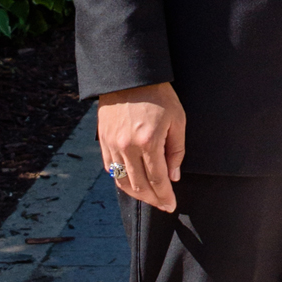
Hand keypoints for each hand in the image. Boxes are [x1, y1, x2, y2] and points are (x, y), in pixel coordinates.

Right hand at [98, 82, 185, 209]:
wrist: (130, 75)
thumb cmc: (159, 96)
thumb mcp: (178, 120)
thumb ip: (176, 151)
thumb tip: (173, 177)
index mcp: (149, 142)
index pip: (158, 180)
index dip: (165, 196)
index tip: (171, 205)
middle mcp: (128, 147)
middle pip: (139, 185)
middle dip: (153, 199)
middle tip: (163, 205)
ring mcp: (112, 144)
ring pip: (122, 181)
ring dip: (136, 194)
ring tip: (149, 198)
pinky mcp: (103, 140)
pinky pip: (110, 169)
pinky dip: (121, 180)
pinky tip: (131, 183)